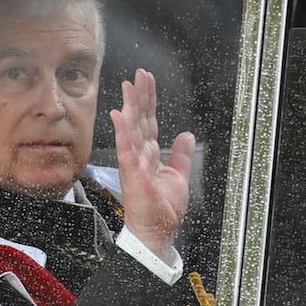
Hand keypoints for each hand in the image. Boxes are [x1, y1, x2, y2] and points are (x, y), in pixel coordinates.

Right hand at [109, 69, 194, 258]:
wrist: (156, 232)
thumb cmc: (161, 210)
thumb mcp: (179, 176)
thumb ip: (181, 155)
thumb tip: (186, 135)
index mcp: (150, 154)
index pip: (149, 121)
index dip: (149, 100)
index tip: (147, 81)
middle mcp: (139, 154)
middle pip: (140, 119)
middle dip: (141, 95)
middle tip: (140, 74)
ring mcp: (133, 162)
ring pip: (131, 128)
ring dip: (131, 105)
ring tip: (130, 85)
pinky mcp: (131, 172)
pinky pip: (126, 147)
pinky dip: (122, 130)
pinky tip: (119, 114)